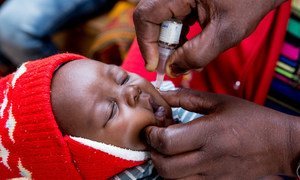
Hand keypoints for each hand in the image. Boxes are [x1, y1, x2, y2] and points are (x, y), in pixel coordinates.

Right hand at [133, 0, 286, 75]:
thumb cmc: (250, 0)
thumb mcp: (225, 32)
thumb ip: (196, 54)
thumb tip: (172, 69)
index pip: (146, 16)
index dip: (146, 43)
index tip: (155, 66)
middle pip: (150, 19)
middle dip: (159, 46)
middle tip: (169, 66)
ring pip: (160, 21)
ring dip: (168, 43)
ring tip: (180, 59)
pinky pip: (172, 18)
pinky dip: (177, 35)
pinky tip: (187, 46)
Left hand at [144, 88, 299, 178]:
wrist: (280, 143)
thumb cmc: (250, 118)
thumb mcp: (219, 101)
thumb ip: (186, 97)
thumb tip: (162, 95)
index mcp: (211, 133)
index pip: (167, 141)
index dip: (151, 134)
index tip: (151, 126)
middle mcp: (210, 158)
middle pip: (165, 166)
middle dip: (152, 152)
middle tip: (155, 138)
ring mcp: (214, 176)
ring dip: (163, 164)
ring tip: (167, 149)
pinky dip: (177, 174)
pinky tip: (182, 160)